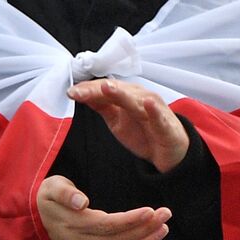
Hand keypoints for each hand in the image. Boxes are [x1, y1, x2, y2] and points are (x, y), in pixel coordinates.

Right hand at [36, 174, 169, 239]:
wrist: (34, 215)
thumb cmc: (48, 196)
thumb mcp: (52, 187)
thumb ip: (65, 193)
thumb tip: (81, 201)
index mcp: (73, 225)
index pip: (108, 225)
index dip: (131, 220)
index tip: (151, 210)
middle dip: (146, 228)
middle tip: (166, 214)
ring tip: (164, 229)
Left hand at [69, 78, 190, 173]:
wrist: (169, 152)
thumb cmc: (144, 132)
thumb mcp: (116, 119)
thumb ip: (101, 105)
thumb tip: (79, 92)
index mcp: (128, 96)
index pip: (106, 88)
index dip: (88, 89)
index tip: (70, 92)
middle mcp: (141, 98)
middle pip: (117, 90)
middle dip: (97, 90)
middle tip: (78, 92)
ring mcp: (154, 110)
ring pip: (135, 100)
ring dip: (122, 93)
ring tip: (107, 88)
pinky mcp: (165, 125)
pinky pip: (159, 117)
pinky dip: (154, 110)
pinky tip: (148, 103)